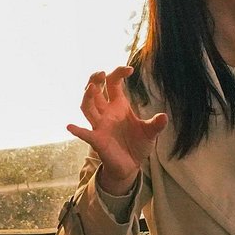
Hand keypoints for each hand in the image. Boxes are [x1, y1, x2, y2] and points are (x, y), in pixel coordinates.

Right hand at [67, 66, 167, 195]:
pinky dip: (78, 131)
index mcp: (119, 105)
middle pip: (95, 91)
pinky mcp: (97, 140)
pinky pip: (85, 134)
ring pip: (87, 108)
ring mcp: (100, 126)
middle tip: (100, 73)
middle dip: (95, 80)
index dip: (118, 73)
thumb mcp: (149, 132)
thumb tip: (164, 117)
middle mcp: (107, 112)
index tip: (129, 69)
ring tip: (91, 88)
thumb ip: (155, 124)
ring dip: (87, 97)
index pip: (113, 83)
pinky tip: (70, 126)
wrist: (130, 165)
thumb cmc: (137, 144)